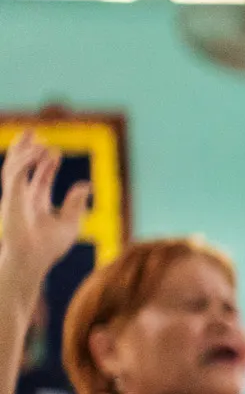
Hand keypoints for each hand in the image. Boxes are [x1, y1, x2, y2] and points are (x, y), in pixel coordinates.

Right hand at [0, 130, 89, 288]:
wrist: (33, 259)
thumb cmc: (49, 247)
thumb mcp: (69, 222)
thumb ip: (75, 203)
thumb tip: (86, 184)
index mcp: (36, 204)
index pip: (39, 178)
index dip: (46, 164)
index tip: (56, 152)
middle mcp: (22, 198)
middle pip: (21, 168)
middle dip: (26, 150)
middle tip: (34, 133)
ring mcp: (14, 197)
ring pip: (13, 167)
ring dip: (22, 150)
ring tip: (33, 136)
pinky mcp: (10, 197)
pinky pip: (15, 173)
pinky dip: (25, 160)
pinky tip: (37, 151)